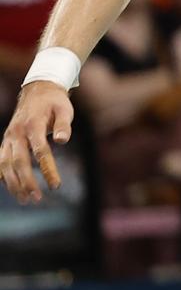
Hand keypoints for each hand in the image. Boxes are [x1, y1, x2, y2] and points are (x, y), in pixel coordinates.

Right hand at [1, 82, 74, 202]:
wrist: (38, 90)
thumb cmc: (54, 102)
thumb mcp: (64, 109)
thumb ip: (64, 125)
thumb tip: (63, 140)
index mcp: (33, 125)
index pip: (40, 151)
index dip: (48, 169)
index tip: (55, 185)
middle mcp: (17, 133)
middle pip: (19, 162)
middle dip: (26, 182)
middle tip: (37, 198)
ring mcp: (9, 138)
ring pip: (6, 164)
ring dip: (13, 183)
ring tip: (25, 199)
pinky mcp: (6, 141)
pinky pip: (0, 161)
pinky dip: (3, 175)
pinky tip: (11, 188)